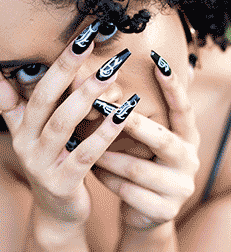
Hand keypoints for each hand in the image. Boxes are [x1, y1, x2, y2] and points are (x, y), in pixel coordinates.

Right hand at [0, 21, 132, 223]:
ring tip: (110, 72)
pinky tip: (124, 113)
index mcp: (18, 125)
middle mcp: (23, 141)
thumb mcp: (48, 131)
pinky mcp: (61, 183)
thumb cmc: (57, 160)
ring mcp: (40, 163)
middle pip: (40, 98)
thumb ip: (57, 104)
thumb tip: (78, 69)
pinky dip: (104, 132)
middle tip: (85, 40)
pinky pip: (85, 153)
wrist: (59, 209)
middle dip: (62, 67)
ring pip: (62, 123)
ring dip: (87, 95)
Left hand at [92, 53, 200, 228]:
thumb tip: (136, 77)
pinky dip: (105, 178)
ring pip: (136, 168)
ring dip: (106, 155)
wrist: (144, 210)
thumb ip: (141, 118)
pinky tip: (92, 170)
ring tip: (82, 145)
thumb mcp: (146, 142)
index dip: (173, 86)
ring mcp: (180, 188)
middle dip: (131, 123)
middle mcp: (189, 161)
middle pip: (161, 138)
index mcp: (187, 139)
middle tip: (102, 107)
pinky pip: (127, 191)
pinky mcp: (164, 210)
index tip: (157, 60)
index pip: (184, 109)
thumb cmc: (141, 165)